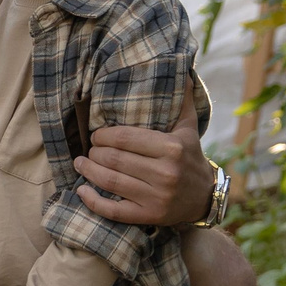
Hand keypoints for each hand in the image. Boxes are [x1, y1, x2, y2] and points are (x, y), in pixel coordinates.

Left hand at [74, 101, 216, 226]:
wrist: (205, 197)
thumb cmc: (190, 157)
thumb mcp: (188, 128)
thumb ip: (181, 101)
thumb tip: (182, 70)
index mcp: (172, 148)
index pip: (125, 138)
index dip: (103, 135)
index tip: (95, 135)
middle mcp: (165, 173)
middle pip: (114, 159)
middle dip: (95, 152)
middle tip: (88, 149)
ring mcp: (157, 197)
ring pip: (111, 182)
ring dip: (88, 171)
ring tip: (80, 163)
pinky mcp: (149, 216)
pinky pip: (114, 211)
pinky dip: (93, 201)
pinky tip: (81, 190)